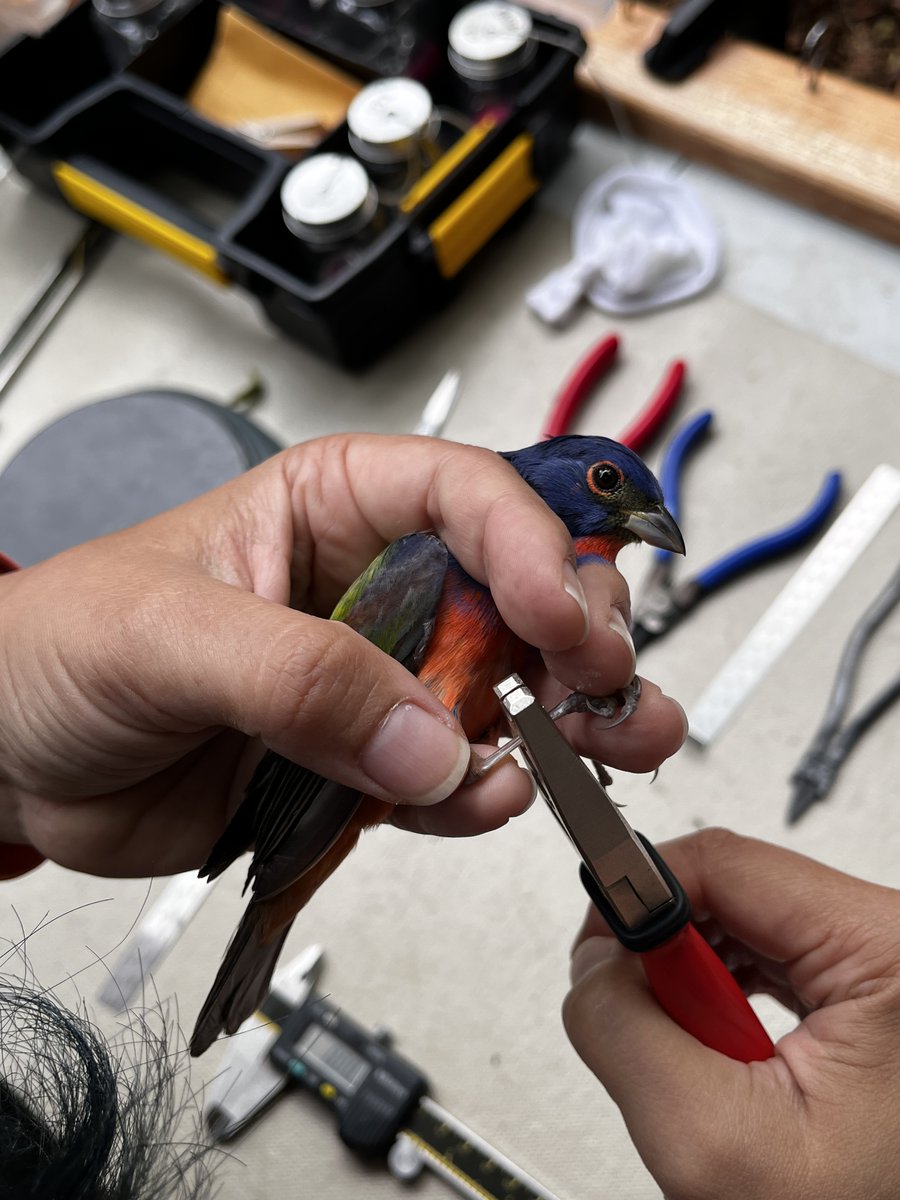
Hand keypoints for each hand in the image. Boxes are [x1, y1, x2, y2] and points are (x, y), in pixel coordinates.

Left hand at [0, 434, 684, 876]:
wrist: (13, 758)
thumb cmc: (63, 648)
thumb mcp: (168, 635)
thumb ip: (299, 677)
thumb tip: (426, 738)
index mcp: (336, 508)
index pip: (467, 495)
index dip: (532, 544)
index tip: (563, 613)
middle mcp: (377, 587)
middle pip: (518, 589)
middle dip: (579, 631)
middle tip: (607, 682)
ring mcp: (378, 679)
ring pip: (506, 687)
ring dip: (566, 718)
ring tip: (604, 745)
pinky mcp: (365, 761)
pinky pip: (449, 776)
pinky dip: (481, 793)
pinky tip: (489, 798)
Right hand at [564, 827, 899, 1199]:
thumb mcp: (709, 1138)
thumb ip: (623, 1030)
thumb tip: (591, 963)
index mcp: (881, 947)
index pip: (723, 862)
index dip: (640, 897)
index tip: (602, 948)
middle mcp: (888, 937)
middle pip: (729, 887)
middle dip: (668, 955)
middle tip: (658, 1025)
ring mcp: (879, 963)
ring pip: (741, 921)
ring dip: (695, 983)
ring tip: (703, 1052)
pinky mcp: (864, 986)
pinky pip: (768, 954)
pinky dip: (725, 997)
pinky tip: (727, 1047)